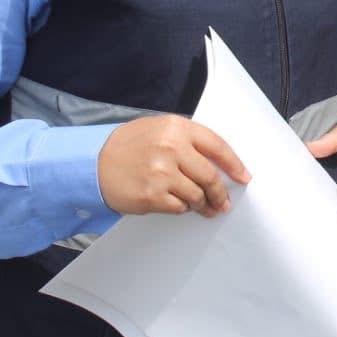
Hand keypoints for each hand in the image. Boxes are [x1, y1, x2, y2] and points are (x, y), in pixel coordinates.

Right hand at [97, 115, 250, 216]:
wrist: (93, 163)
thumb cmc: (128, 146)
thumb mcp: (158, 129)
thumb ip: (187, 140)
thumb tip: (217, 162)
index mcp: (176, 128)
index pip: (217, 146)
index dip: (234, 164)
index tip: (243, 177)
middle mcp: (171, 148)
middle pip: (210, 176)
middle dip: (221, 193)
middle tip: (224, 203)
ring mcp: (162, 173)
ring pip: (197, 195)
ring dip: (203, 204)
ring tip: (203, 207)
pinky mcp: (152, 196)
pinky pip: (180, 207)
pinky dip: (182, 208)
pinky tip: (178, 204)